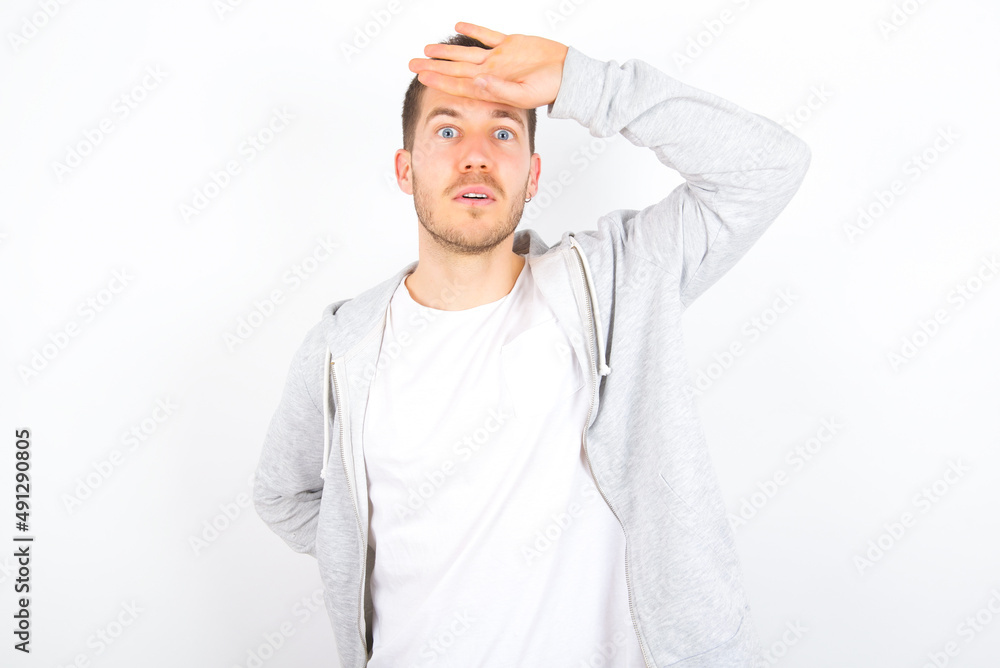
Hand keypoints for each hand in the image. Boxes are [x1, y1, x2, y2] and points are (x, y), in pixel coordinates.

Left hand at [408, 22, 567, 108]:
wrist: (570, 75)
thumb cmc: (550, 89)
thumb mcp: (525, 94)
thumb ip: (501, 88)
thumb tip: (478, 80)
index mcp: (492, 87)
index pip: (459, 83)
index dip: (439, 80)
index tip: (422, 77)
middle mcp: (491, 73)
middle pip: (456, 69)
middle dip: (434, 67)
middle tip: (412, 65)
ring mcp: (499, 58)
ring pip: (467, 53)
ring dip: (447, 52)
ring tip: (427, 50)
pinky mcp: (510, 44)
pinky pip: (487, 35)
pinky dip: (473, 30)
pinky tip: (458, 26)